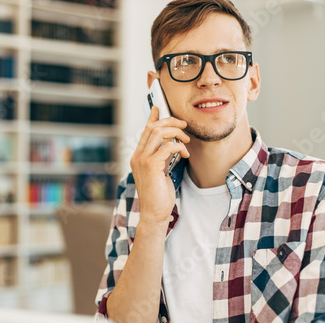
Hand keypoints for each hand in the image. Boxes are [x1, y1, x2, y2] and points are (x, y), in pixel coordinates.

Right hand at [130, 106, 190, 224]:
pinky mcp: (151, 166)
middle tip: (184, 125)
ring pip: (158, 133)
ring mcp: (142, 160)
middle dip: (170, 122)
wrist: (154, 213)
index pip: (145, 131)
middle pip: (152, 128)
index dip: (153, 117)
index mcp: (138, 157)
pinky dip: (180, 146)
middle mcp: (137, 156)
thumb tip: (171, 144)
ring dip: (176, 132)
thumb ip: (161, 158)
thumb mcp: (160, 172)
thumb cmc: (159, 195)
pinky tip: (186, 154)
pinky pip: (167, 146)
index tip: (158, 107)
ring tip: (186, 140)